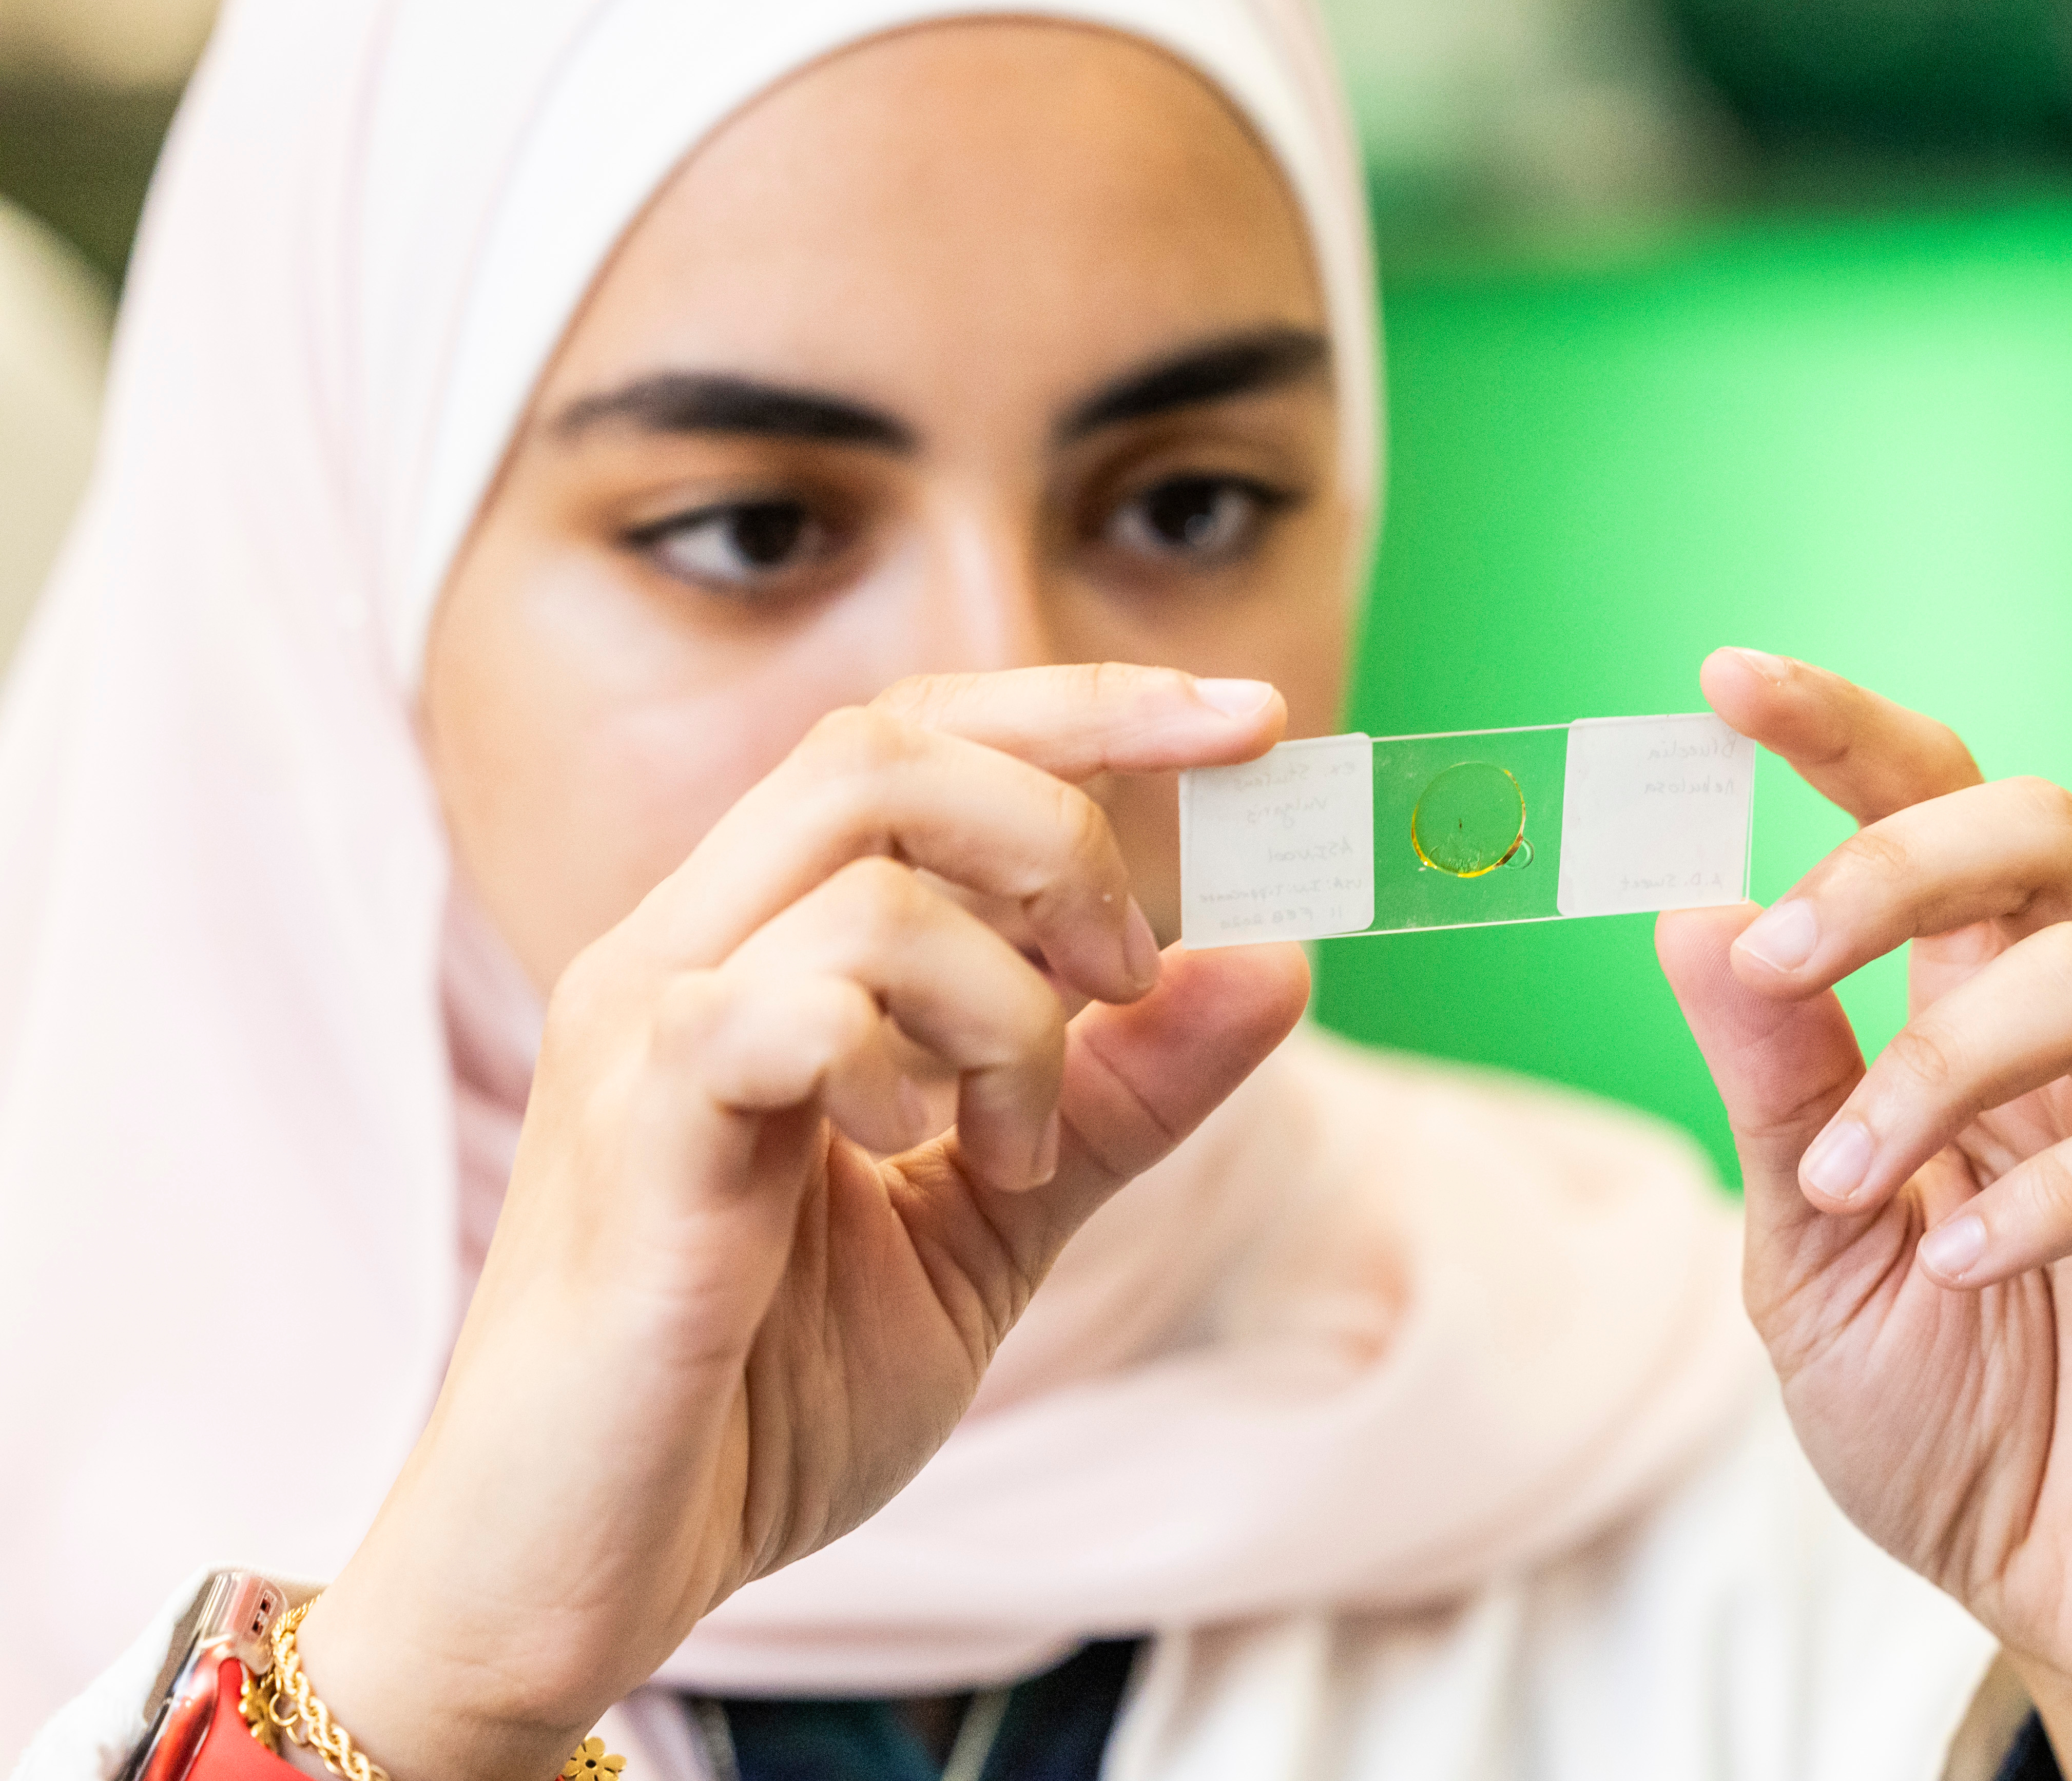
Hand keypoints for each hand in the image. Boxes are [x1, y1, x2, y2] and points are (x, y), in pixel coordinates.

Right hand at [302, 667, 1308, 1780]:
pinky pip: (785, 1006)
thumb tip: (1282, 962)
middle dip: (1066, 827)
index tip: (1254, 724)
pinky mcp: (634, 1135)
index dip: (1089, 706)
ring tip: (1015, 1142)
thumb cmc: (759, 1397)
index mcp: (758, 943)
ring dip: (1010, 1004)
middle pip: (888, 746)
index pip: (918, 734)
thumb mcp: (998, 1227)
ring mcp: (642, 1032)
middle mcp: (681, 948)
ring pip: (868, 877)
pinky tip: (918, 1156)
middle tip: (1128, 976)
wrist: (579, 1575)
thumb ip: (1126, 1098)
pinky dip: (903, 1061)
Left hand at [1658, 651, 2071, 1780]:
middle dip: (1895, 862)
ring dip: (1937, 1069)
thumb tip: (1686, 914)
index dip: (1842, 731)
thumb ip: (1772, 1093)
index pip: (1936, 811)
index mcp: (1986, 1019)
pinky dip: (2051, 1197)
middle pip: (2045, 830)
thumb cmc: (1957, 1420)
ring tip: (1855, 1192)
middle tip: (1777, 957)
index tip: (1723, 682)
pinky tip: (1960, 1272)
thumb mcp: (1812, 1255)